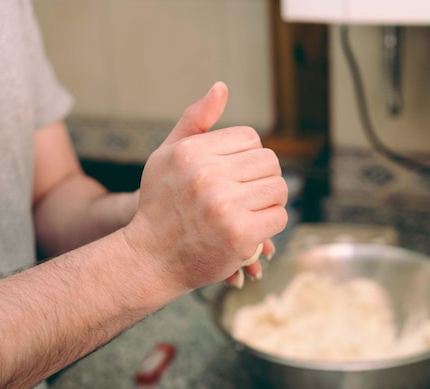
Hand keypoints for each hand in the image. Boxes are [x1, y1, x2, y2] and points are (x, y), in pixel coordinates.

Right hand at [123, 82, 287, 294]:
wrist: (150, 260)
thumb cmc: (160, 205)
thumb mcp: (166, 156)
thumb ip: (195, 120)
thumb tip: (222, 87)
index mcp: (191, 152)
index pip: (251, 137)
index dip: (247, 157)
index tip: (233, 175)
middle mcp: (206, 175)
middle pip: (269, 161)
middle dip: (262, 178)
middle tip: (246, 195)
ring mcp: (224, 206)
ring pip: (279, 187)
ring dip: (269, 201)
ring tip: (249, 211)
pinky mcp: (240, 234)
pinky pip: (279, 216)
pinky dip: (270, 224)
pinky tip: (251, 229)